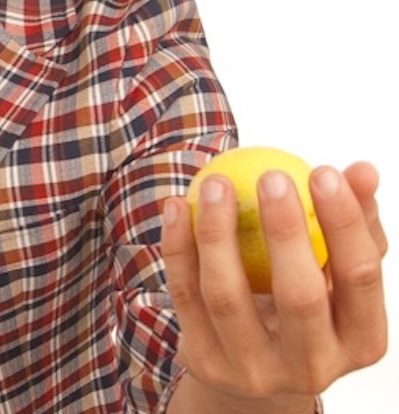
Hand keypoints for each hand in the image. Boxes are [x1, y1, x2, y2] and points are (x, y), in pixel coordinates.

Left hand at [161, 161, 387, 410]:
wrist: (254, 367)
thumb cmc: (305, 298)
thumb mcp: (334, 268)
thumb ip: (352, 220)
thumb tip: (362, 170)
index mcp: (359, 340)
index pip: (359, 277)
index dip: (345, 223)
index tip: (323, 171)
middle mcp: (313, 366)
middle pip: (299, 295)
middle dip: (285, 230)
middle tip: (271, 176)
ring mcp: (255, 370)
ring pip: (227, 295)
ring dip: (217, 231)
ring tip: (216, 181)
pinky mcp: (205, 362)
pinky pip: (185, 294)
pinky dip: (178, 245)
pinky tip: (177, 205)